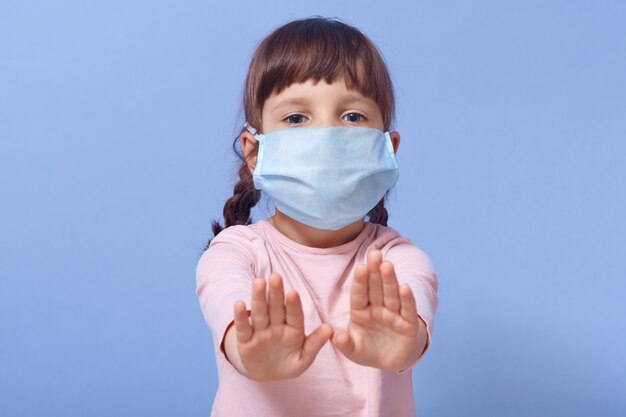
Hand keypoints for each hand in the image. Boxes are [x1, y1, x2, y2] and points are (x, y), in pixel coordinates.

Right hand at [232, 273, 332, 380]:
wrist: (268, 375)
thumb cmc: (289, 363)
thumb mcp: (303, 358)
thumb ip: (314, 344)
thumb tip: (330, 328)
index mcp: (293, 328)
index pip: (294, 314)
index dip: (293, 304)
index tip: (293, 292)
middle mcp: (276, 326)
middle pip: (276, 308)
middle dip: (276, 293)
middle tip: (276, 276)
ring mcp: (260, 332)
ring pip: (260, 313)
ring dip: (258, 298)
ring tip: (259, 282)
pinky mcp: (245, 341)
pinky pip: (243, 328)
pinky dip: (240, 317)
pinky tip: (239, 304)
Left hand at [331, 249, 424, 371]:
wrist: (388, 362)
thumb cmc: (367, 350)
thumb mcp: (353, 350)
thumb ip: (344, 344)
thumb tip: (336, 336)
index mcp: (361, 310)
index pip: (359, 294)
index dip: (360, 281)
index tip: (360, 267)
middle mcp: (378, 308)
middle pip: (376, 288)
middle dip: (375, 271)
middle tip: (374, 254)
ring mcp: (393, 315)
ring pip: (391, 294)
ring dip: (389, 280)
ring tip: (387, 265)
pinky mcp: (408, 324)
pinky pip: (407, 310)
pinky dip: (407, 299)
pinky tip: (405, 287)